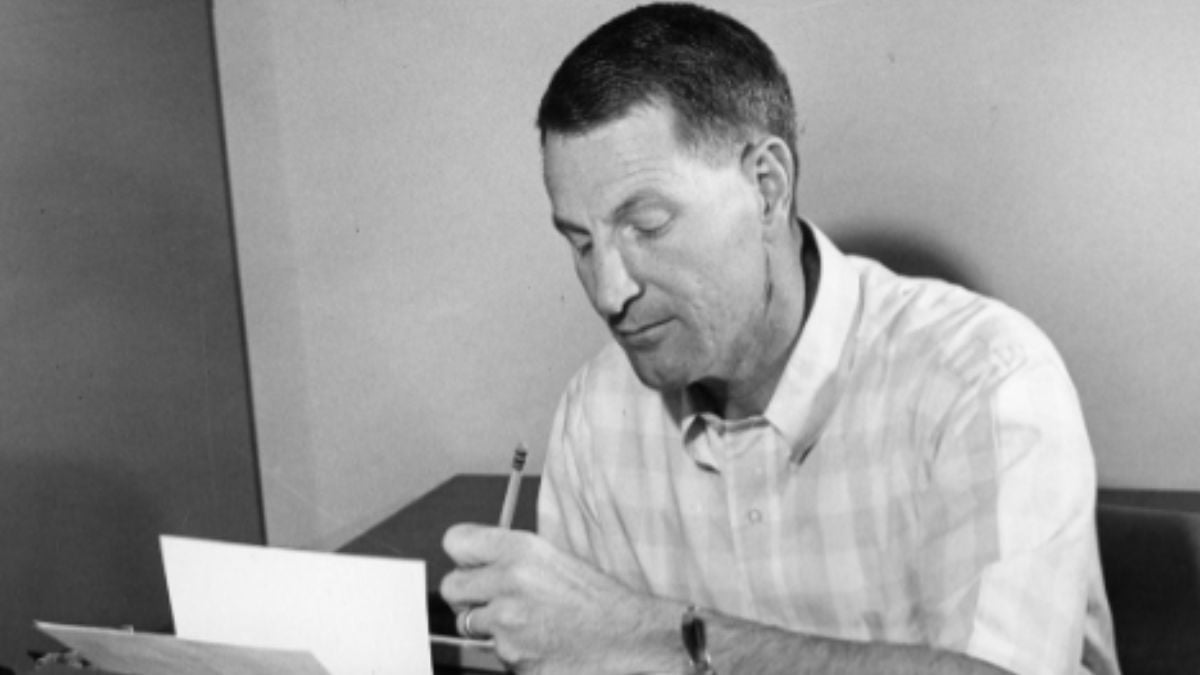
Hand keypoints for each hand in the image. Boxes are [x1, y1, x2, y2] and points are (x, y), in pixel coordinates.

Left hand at [439, 523, 681, 673]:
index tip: (471, 563)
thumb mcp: (554, 557)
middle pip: (451, 587)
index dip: (463, 555)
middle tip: (490, 599)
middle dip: (467, 595)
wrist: (629, 638)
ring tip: (527, 622)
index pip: (456, 541)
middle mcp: (509, 583)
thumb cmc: (598, 599)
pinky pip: (495, 652)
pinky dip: (512, 650)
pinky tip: (539, 642)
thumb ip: (510, 556)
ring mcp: (508, 624)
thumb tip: (476, 561)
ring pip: (470, 624)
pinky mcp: (512, 658)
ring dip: (491, 626)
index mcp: (520, 550)